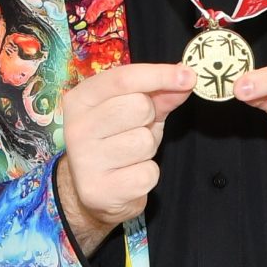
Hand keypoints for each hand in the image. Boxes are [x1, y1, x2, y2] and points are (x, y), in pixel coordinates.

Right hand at [57, 59, 194, 253]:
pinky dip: (147, 174)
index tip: (189, 76)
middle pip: (138, 107)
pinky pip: (147, 173)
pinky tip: (130, 176)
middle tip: (138, 130)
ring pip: (144, 141)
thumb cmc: (117, 143)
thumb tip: (185, 76)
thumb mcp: (137, 114)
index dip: (160, 75)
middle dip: (150, 119)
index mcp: (81, 100)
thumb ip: (160, 94)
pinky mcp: (98, 190)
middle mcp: (77, 127)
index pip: (123, 78)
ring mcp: (85, 161)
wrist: (94, 192)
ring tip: (132, 156)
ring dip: (149, 149)